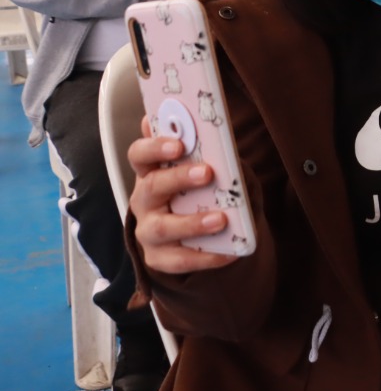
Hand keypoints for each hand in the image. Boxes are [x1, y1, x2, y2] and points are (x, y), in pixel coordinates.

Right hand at [128, 117, 236, 273]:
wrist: (198, 235)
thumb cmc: (199, 192)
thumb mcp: (203, 170)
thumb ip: (205, 153)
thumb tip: (212, 130)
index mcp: (151, 173)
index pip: (140, 155)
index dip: (154, 147)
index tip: (178, 143)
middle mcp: (143, 202)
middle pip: (151, 187)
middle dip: (178, 178)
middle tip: (207, 172)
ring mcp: (148, 232)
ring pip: (163, 228)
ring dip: (192, 223)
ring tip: (221, 219)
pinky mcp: (158, 259)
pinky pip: (179, 260)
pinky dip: (205, 256)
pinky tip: (229, 252)